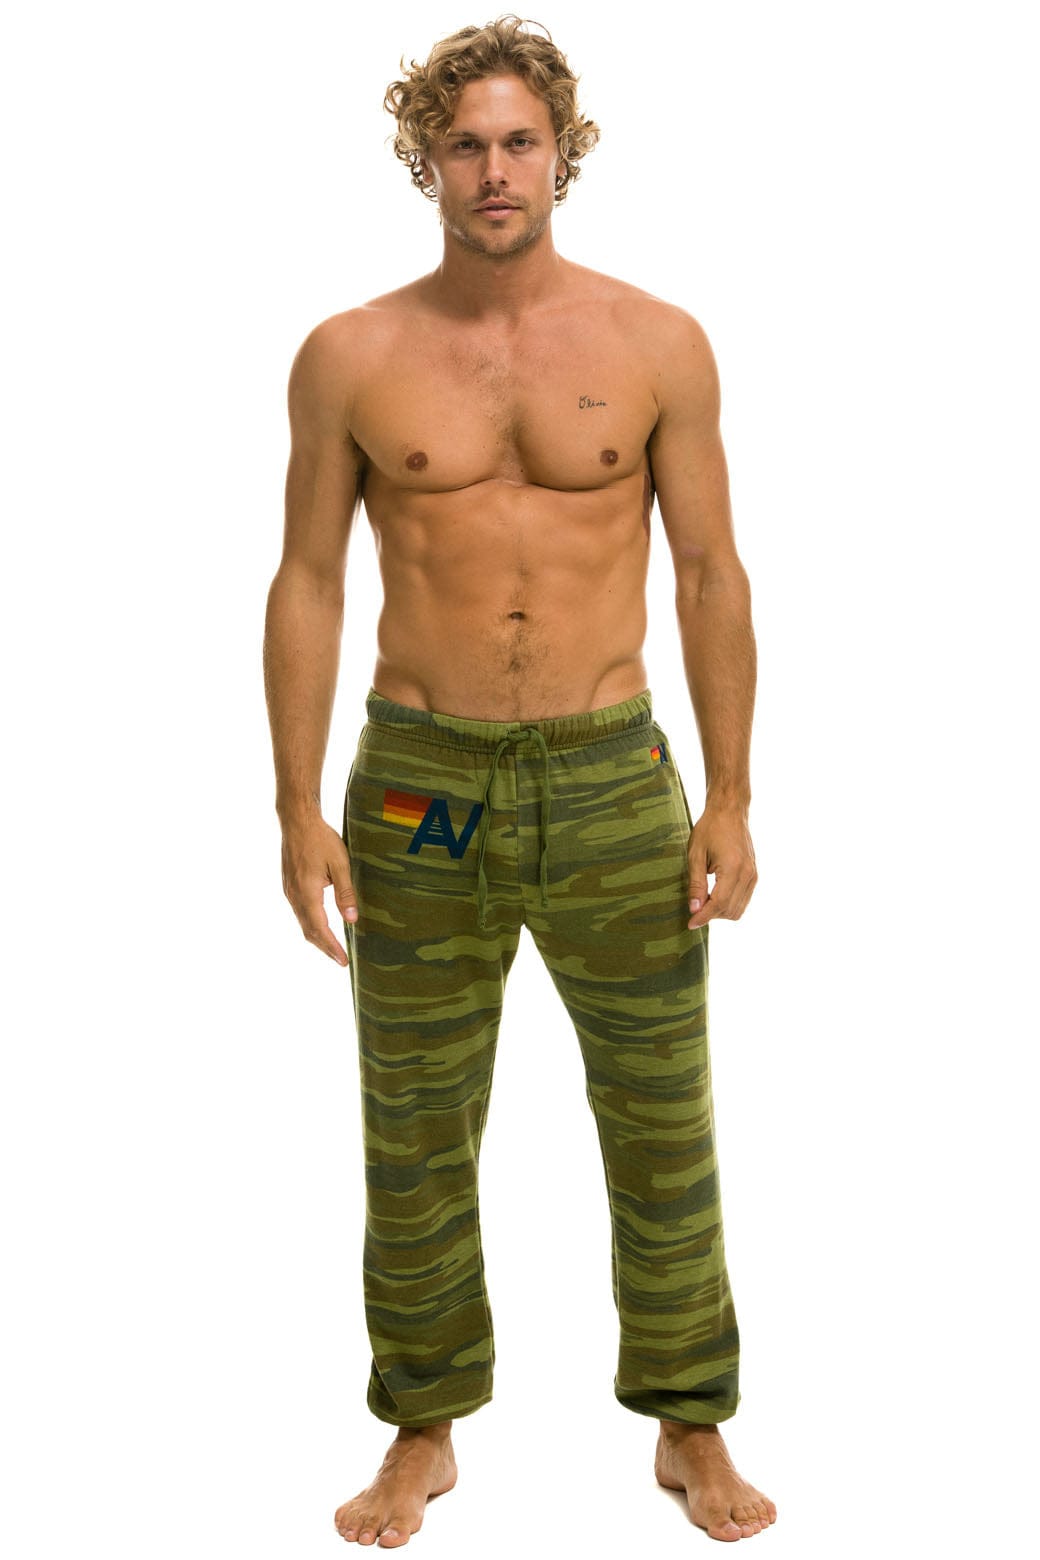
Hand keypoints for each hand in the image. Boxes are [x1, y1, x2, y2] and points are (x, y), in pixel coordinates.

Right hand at [280, 815, 357, 965]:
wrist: (297, 821)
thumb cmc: (321, 839)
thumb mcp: (340, 865)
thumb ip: (345, 894)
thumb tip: (351, 920)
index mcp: (307, 893)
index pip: (320, 929)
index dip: (332, 947)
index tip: (343, 961)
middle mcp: (294, 896)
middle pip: (308, 931)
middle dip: (324, 947)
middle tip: (340, 960)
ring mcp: (289, 891)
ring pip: (302, 922)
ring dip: (317, 937)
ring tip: (332, 947)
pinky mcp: (288, 885)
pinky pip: (299, 912)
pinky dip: (310, 924)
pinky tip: (320, 924)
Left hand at [686, 803, 756, 927]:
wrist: (730, 812)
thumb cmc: (710, 829)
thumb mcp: (696, 855)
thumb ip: (696, 884)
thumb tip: (694, 909)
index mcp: (734, 868)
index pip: (719, 903)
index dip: (703, 916)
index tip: (690, 924)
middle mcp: (748, 874)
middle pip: (730, 910)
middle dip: (711, 915)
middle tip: (694, 908)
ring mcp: (753, 875)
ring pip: (738, 909)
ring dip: (720, 911)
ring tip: (703, 900)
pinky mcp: (754, 875)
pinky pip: (743, 900)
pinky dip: (729, 904)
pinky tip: (714, 895)